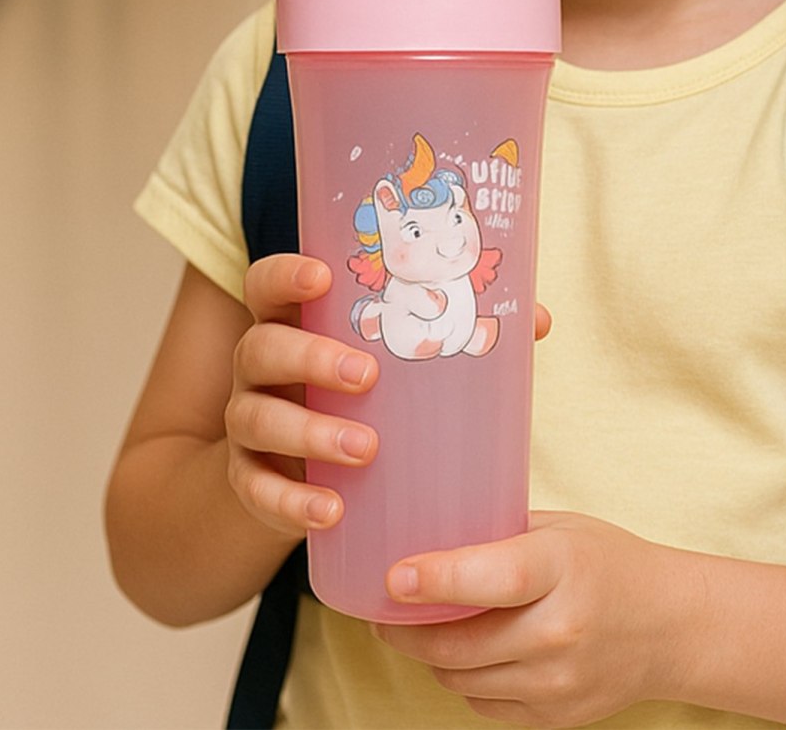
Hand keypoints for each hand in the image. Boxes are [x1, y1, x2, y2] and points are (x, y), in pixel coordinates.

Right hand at [225, 256, 554, 538]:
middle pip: (262, 349)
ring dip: (308, 433)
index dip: (285, 274)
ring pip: (256, 420)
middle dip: (310, 359)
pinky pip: (255, 490)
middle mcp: (261, 367)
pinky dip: (290, 501)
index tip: (322, 278)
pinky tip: (329, 510)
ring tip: (365, 449)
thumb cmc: (373, 391)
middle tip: (366, 376)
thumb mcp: (402, 355)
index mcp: (293, 319)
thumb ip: (459, 327)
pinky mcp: (249, 479)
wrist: (316, 470)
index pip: (267, 283)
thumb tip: (536, 319)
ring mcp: (249, 423)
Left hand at [373, 512, 690, 726]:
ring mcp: (558, 682)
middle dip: (406, 631)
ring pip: (460, 679)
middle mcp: (560, 631)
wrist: (672, 628)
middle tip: (387, 612)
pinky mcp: (555, 718)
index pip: (492, 579)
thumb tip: (425, 542)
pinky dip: (468, 681)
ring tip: (429, 630)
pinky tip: (477, 654)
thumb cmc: (611, 565)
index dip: (436, 580)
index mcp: (563, 569)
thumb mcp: (562, 530)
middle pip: (458, 644)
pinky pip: (483, 705)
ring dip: (435, 657)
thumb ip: (499, 537)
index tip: (394, 578)